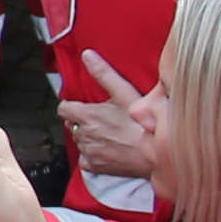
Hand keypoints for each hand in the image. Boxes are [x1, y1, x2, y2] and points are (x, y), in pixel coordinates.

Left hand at [59, 49, 169, 191]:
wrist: (157, 153)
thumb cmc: (142, 123)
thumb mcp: (124, 93)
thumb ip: (103, 73)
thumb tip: (87, 54)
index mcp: (87, 115)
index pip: (63, 109)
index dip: (72, 107)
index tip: (82, 108)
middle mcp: (83, 134)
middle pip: (72, 125)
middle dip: (83, 122)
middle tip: (103, 121)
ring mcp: (88, 151)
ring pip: (80, 142)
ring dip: (89, 138)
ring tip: (110, 135)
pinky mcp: (95, 166)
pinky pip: (86, 160)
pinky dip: (94, 156)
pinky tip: (109, 151)